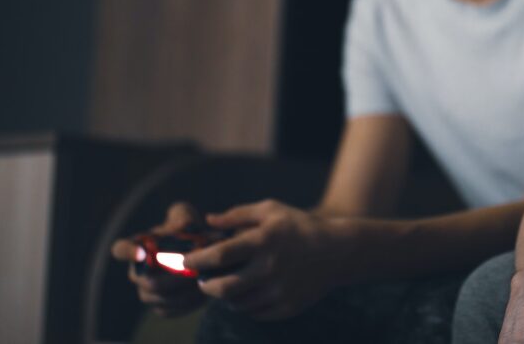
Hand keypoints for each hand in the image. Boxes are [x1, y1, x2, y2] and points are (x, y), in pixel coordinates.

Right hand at [111, 201, 206, 316]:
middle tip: (194, 270)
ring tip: (202, 281)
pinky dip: (186, 304)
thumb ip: (183, 216)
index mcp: (137, 247)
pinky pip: (169, 310)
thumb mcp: (186, 216)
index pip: (120, 250)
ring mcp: (146, 292)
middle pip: (148, 281)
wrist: (202, 252)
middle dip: (173, 277)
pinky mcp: (160, 306)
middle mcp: (136, 272)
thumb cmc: (188, 229)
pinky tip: (202, 293)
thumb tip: (184, 226)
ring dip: (182, 291)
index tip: (142, 253)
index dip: (127, 252)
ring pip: (159, 298)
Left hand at [184, 199, 342, 320]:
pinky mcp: (287, 307)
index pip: (219, 255)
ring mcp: (280, 290)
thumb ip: (237, 215)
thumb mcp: (271, 210)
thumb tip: (208, 221)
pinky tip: (249, 291)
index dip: (196, 260)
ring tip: (228, 283)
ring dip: (226, 296)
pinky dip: (246, 304)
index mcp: (264, 240)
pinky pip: (254, 312)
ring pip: (237, 303)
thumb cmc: (299, 226)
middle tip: (202, 280)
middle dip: (205, 286)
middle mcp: (270, 267)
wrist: (338, 251)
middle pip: (223, 288)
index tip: (185, 261)